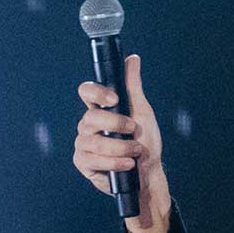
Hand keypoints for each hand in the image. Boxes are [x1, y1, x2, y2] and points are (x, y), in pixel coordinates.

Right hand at [74, 54, 171, 232]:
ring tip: (136, 151)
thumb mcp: (143, 111)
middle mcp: (88, 125)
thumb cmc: (145, 141)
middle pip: (90, 117)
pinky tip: (127, 164)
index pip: (86, 91)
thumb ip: (133, 86)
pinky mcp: (84, 163)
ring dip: (119, 147)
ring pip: (93, 141)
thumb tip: (132, 59)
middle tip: (134, 130)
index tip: (114, 99)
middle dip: (116, 124)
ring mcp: (84, 144)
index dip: (96, 92)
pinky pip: (92, 160)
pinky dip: (113, 162)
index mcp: (100, 108)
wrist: (149, 173)